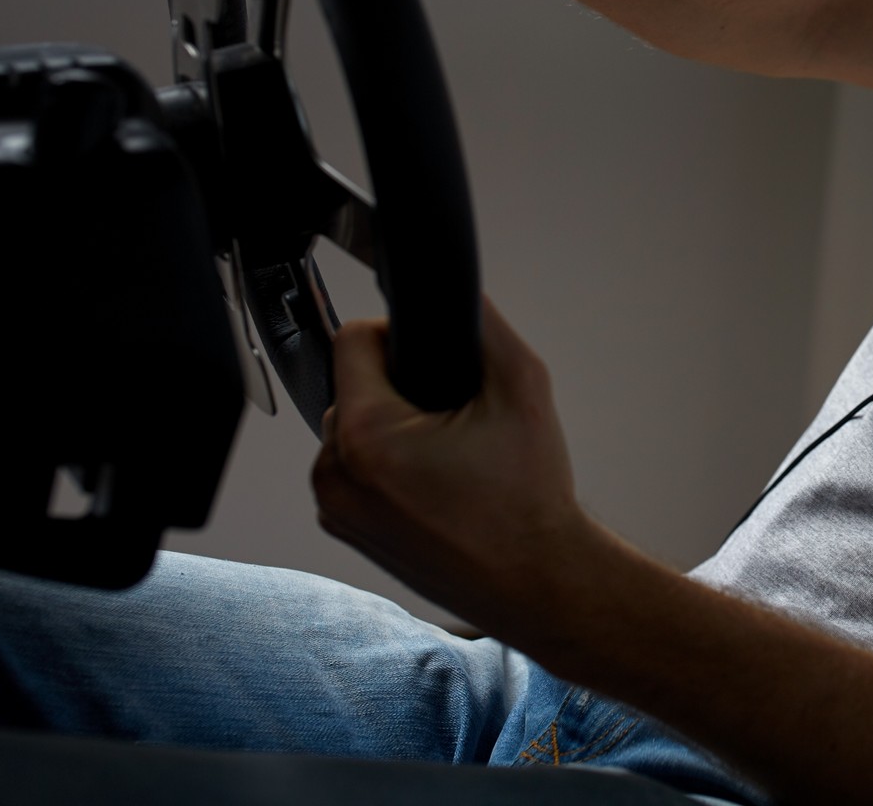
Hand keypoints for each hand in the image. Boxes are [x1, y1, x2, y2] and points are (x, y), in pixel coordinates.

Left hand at [311, 298, 595, 633]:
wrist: (537, 580)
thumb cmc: (530, 498)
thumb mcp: (523, 388)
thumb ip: (483, 326)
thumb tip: (456, 293)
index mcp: (366, 436)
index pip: (352, 341)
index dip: (397, 337)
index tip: (437, 364)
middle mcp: (335, 475)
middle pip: (350, 385)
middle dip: (398, 387)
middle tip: (455, 418)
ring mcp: (336, 509)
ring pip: (351, 427)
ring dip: (391, 425)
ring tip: (450, 455)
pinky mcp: (346, 529)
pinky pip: (354, 468)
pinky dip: (387, 464)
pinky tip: (436, 483)